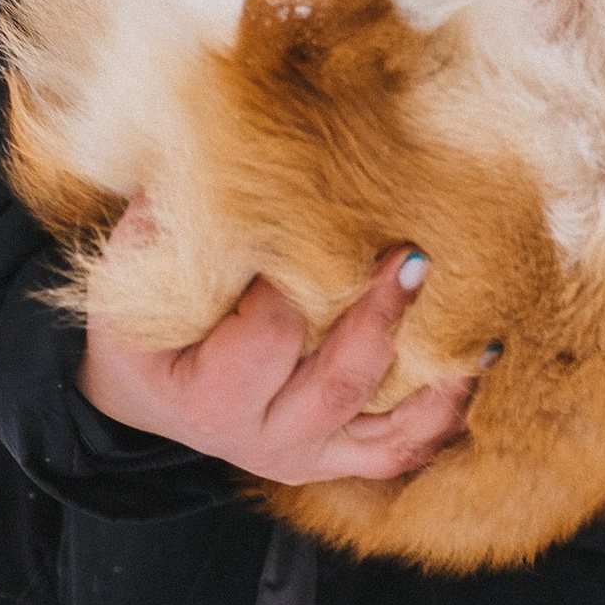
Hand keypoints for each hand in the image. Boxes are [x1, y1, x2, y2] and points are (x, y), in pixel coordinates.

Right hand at [80, 234, 475, 483]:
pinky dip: (440, 420)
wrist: (141, 395)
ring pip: (383, 432)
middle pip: (337, 382)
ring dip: (435, 379)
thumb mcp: (129, 274)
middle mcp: (259, 436)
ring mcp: (301, 454)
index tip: (321, 231)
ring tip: (475, 328)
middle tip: (415, 256)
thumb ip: (170, 219)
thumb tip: (222, 144)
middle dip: (382, 317)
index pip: (266, 337)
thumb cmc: (140, 322)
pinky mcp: (333, 461)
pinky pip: (397, 452)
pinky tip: (472, 375)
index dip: (297, 287)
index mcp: (207, 393)